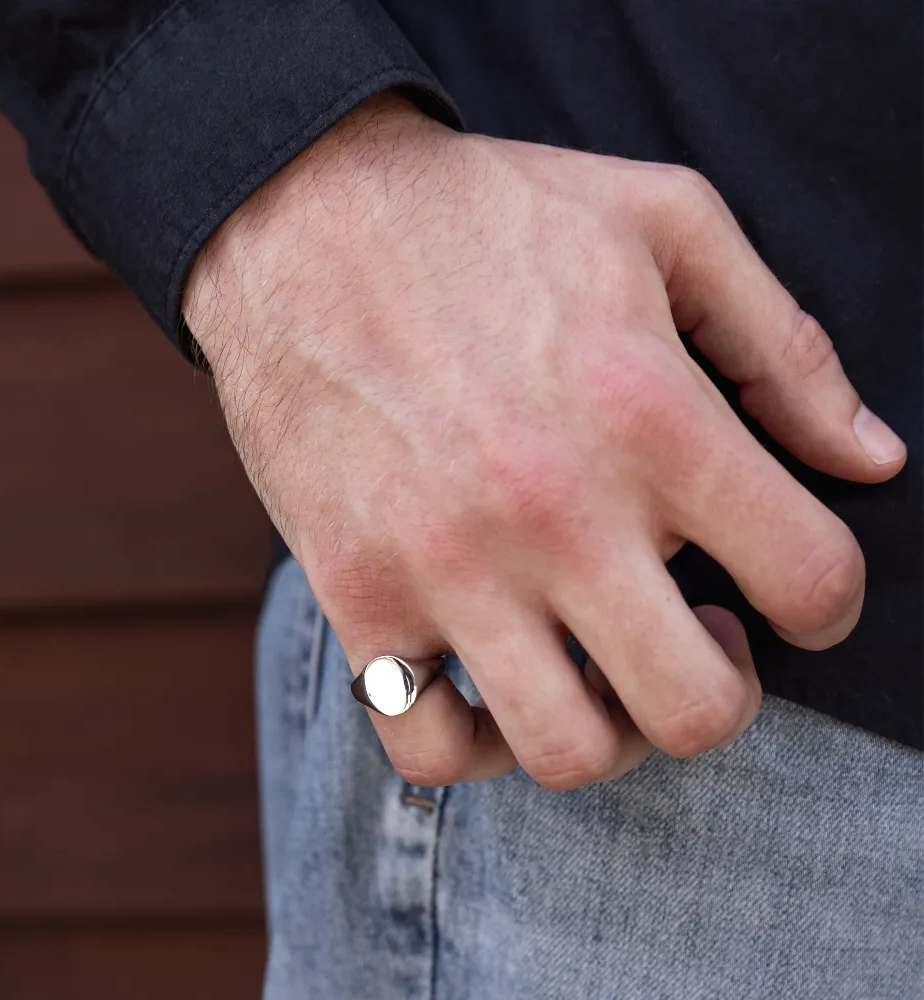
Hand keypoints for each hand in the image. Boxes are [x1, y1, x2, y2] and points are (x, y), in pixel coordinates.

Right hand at [183, 93, 904, 788]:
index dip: (828, 602)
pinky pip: (431, 750)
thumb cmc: (486, 215)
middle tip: (697, 630)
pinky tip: (493, 682)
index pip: (810, 578)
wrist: (301, 222)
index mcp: (650, 413)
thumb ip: (784, 344)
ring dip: (612, 729)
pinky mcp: (357, 595)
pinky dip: (478, 747)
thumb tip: (871, 458)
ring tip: (597, 662)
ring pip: (571, 751)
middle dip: (725, 687)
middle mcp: (555, 510)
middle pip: (698, 707)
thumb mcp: (663, 221)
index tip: (788, 589)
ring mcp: (446, 567)